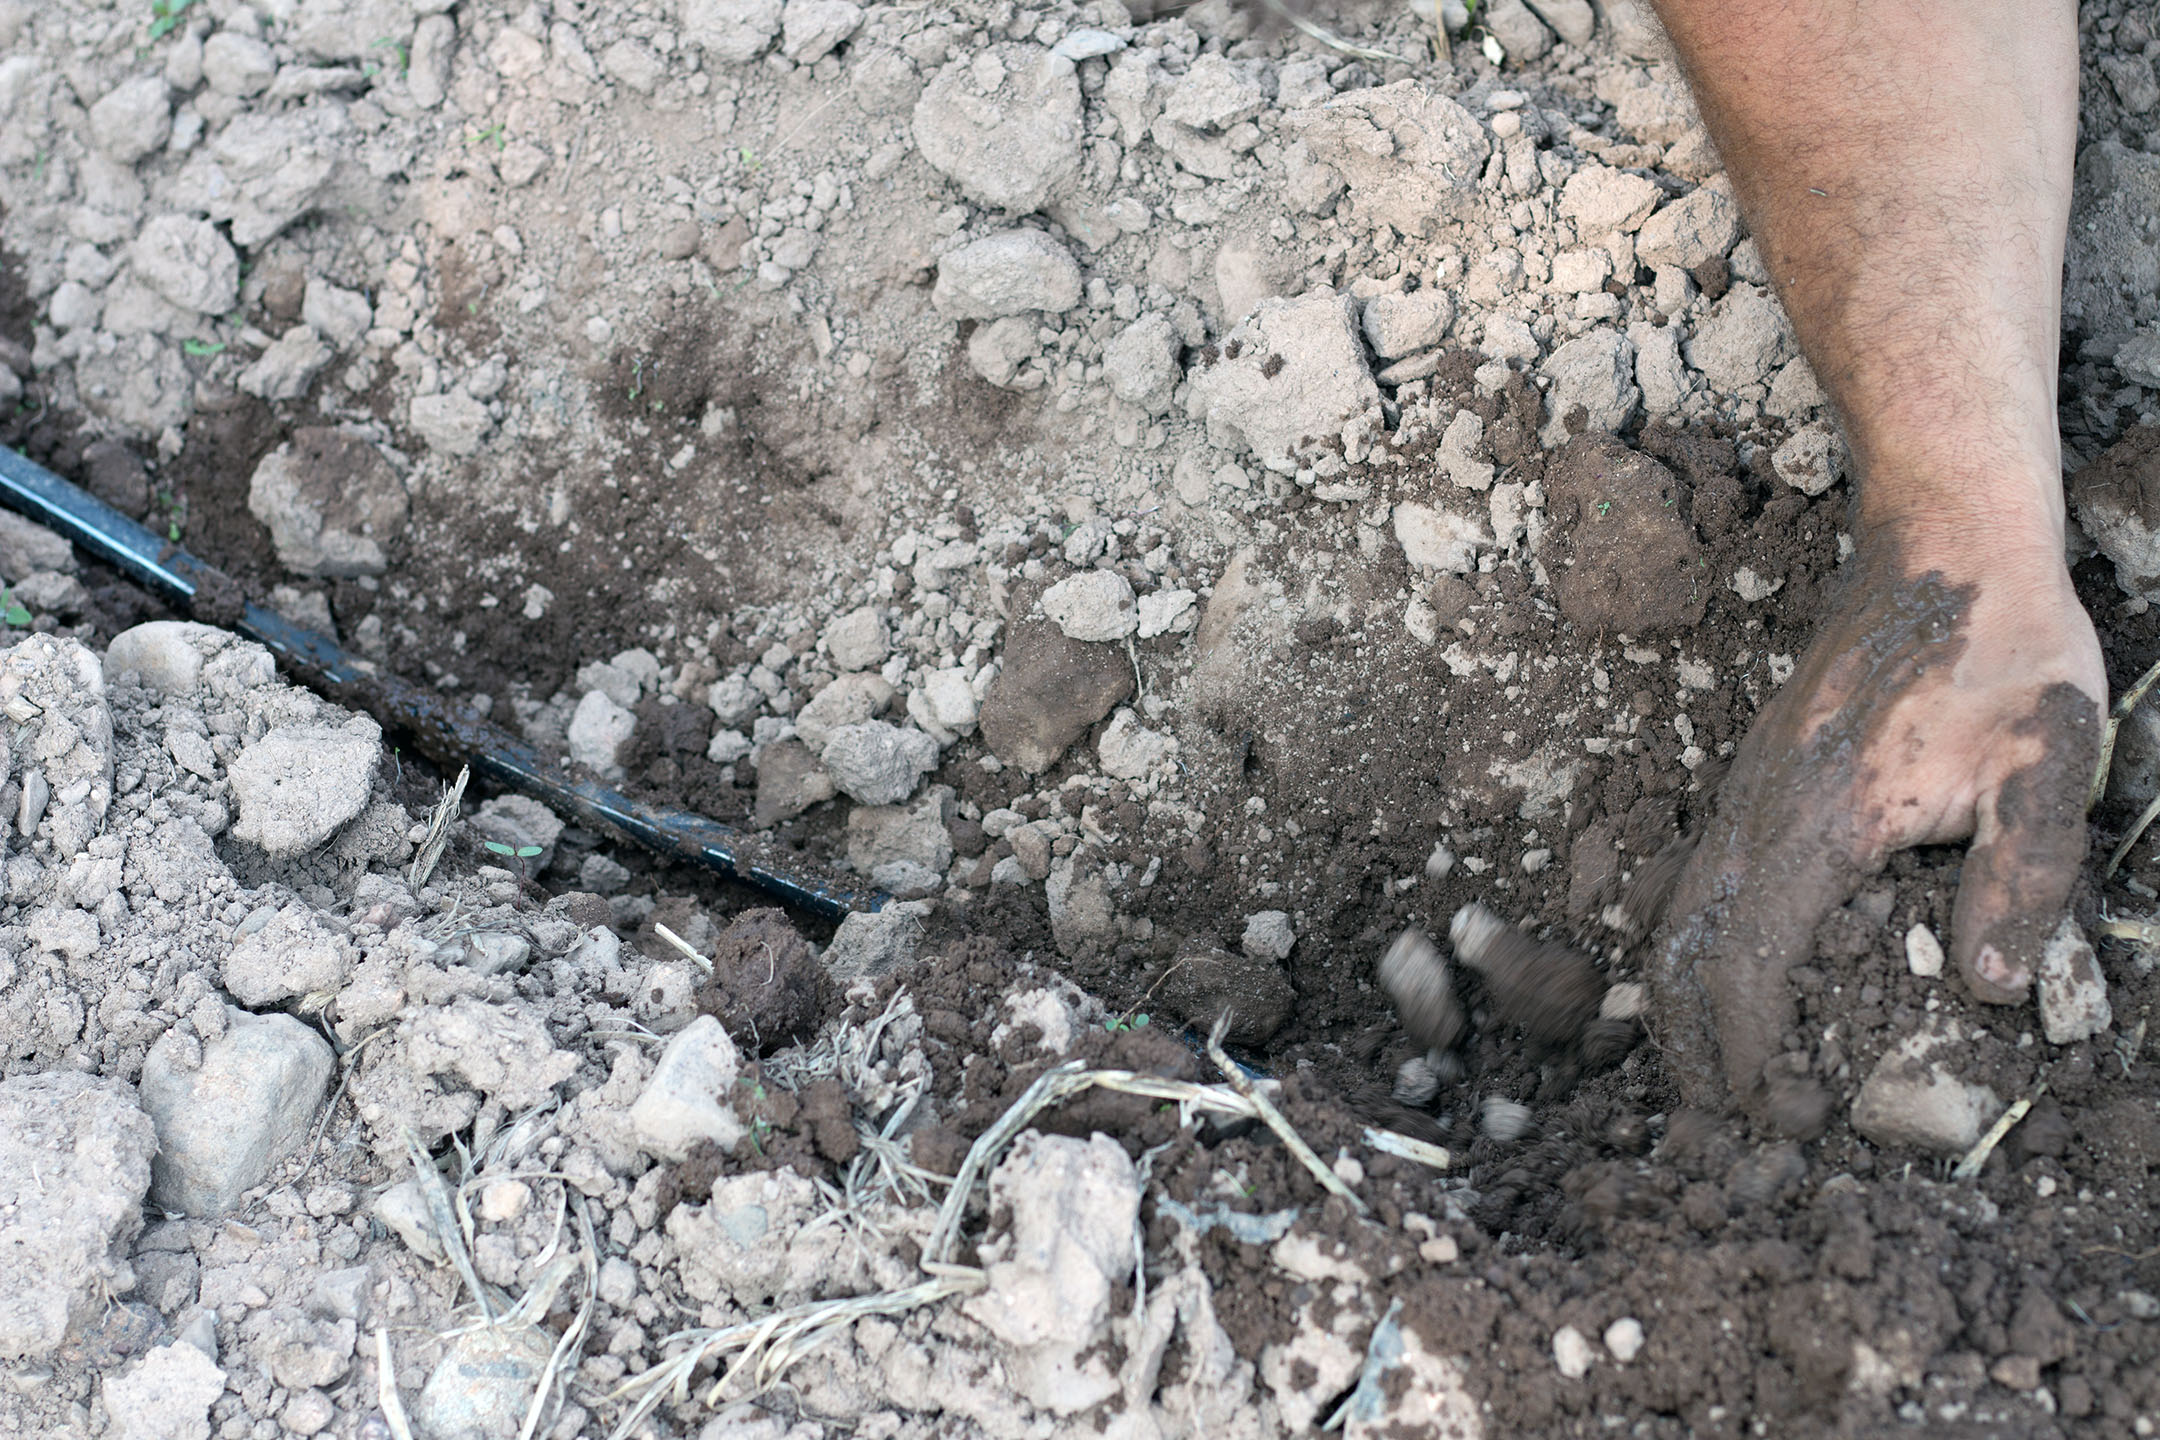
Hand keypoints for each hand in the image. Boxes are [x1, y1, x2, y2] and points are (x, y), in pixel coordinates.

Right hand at [1648, 524, 2103, 1123]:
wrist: (1945, 539)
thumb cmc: (2005, 646)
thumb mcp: (2050, 762)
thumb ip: (2022, 878)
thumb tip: (1987, 993)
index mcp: (1820, 824)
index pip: (1746, 966)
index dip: (1751, 1056)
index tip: (1779, 1118)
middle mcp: (1757, 811)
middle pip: (1679, 950)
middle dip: (1690, 1048)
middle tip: (1723, 1125)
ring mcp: (1744, 787)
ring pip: (1672, 910)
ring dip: (1677, 996)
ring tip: (1709, 1069)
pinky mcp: (1753, 772)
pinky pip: (1689, 873)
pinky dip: (1686, 941)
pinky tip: (1715, 970)